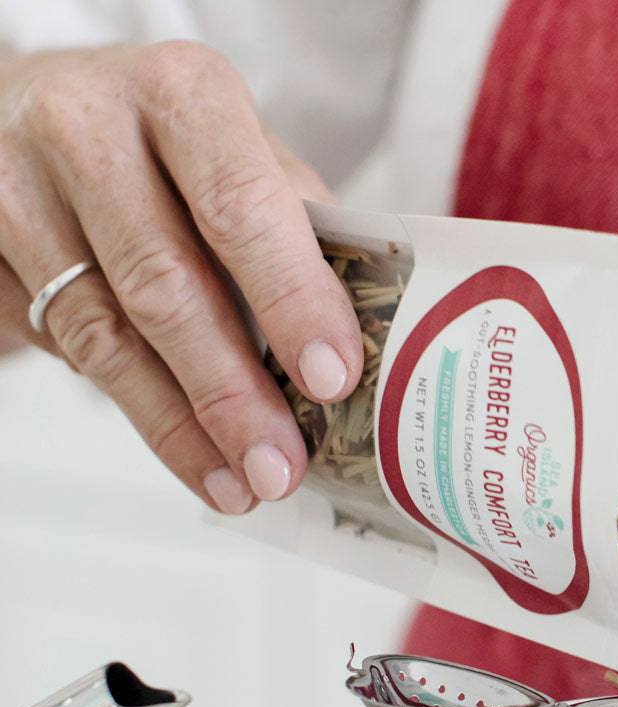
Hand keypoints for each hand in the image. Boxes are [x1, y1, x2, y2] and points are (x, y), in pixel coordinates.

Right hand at [0, 42, 363, 510]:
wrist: (31, 108)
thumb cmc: (166, 144)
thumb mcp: (241, 154)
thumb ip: (299, 231)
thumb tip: (369, 342)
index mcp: (180, 95)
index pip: (240, 204)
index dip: (289, 297)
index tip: (331, 379)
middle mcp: (87, 129)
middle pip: (165, 284)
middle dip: (232, 392)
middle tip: (281, 465)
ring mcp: (17, 189)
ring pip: (105, 335)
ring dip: (181, 428)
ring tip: (241, 485)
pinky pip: (65, 349)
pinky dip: (138, 412)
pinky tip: (191, 455)